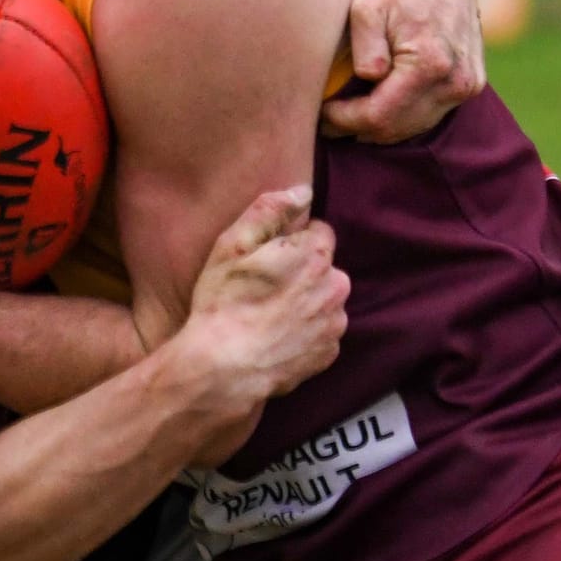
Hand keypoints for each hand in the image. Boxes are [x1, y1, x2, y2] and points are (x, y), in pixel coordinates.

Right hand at [177, 185, 348, 455]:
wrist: (224, 369)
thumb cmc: (224, 303)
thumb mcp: (233, 244)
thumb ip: (270, 209)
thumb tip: (303, 191)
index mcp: (316, 256)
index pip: (318, 232)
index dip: (290, 242)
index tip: (267, 259)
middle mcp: (336, 287)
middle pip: (323, 267)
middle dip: (301, 272)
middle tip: (265, 288)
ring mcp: (335, 324)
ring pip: (324, 300)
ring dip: (306, 302)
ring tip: (269, 316)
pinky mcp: (329, 353)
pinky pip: (321, 332)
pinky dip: (305, 332)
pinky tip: (277, 337)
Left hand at [322, 0, 484, 141]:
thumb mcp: (367, 7)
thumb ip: (365, 47)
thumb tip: (369, 79)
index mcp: (431, 63)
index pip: (379, 116)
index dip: (344, 120)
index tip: (321, 114)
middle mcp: (456, 80)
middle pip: (397, 128)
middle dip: (358, 128)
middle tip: (328, 120)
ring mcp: (469, 84)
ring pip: (415, 126)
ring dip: (380, 125)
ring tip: (348, 114)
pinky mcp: (472, 82)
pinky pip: (431, 114)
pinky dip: (403, 115)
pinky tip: (379, 104)